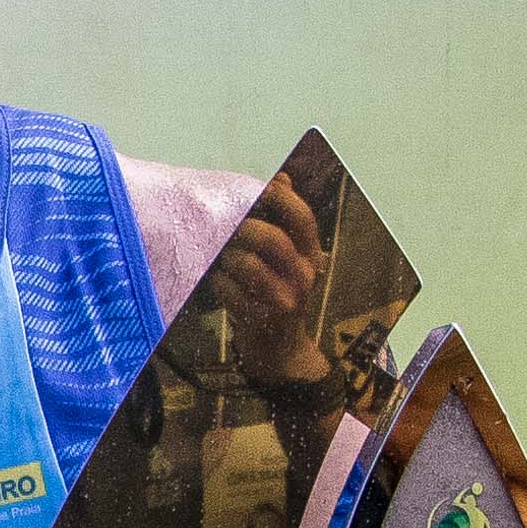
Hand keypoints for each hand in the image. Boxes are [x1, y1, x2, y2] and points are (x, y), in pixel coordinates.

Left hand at [209, 171, 332, 388]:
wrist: (278, 349)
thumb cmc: (275, 292)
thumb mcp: (287, 259)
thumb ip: (283, 220)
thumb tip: (282, 177)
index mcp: (311, 255)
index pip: (303, 219)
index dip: (283, 198)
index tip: (262, 185)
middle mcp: (303, 276)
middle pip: (272, 240)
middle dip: (242, 228)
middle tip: (223, 226)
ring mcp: (284, 301)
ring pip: (248, 265)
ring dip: (225, 256)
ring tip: (217, 256)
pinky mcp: (261, 321)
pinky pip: (230, 291)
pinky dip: (217, 282)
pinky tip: (215, 280)